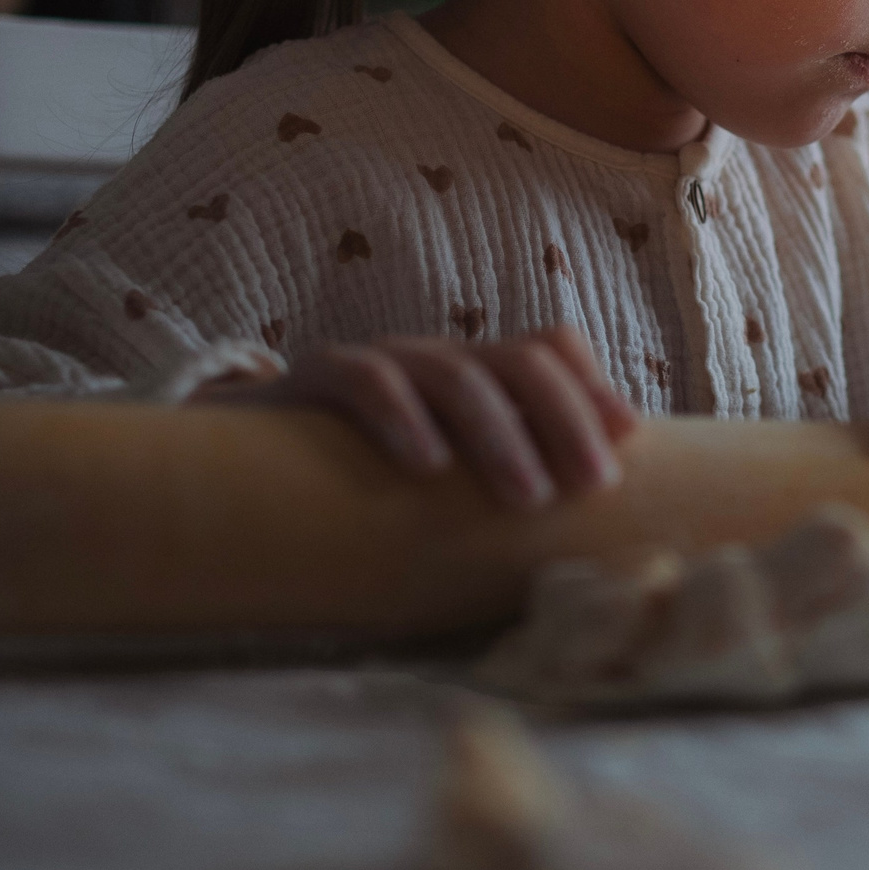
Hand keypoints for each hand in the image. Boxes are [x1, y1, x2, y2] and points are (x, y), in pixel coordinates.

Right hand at [191, 327, 639, 510]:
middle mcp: (438, 358)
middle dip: (565, 420)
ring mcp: (381, 360)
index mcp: (479, 372)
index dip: (594, 388)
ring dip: (501, 435)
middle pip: (521, 360)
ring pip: (455, 373)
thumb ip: (513, 480)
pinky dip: (402, 417)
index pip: (552, 349)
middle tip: (588, 488)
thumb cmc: (370, 486)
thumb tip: (600, 520)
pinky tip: (425, 466)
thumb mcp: (455, 481)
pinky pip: (364, 379)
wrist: (240, 471)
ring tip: (528, 497)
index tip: (628, 444)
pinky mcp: (317, 377)